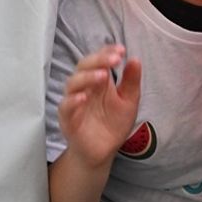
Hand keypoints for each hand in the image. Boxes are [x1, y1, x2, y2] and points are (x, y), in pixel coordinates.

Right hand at [57, 44, 141, 167]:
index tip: (121, 50)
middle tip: (114, 59)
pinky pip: (66, 107)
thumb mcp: (129, 101)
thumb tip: (135, 59)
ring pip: (72, 83)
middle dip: (98, 60)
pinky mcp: (68, 120)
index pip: (99, 60)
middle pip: (84, 66)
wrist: (104, 152)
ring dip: (86, 77)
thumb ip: (131, 81)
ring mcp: (75, 103)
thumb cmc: (113, 124)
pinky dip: (73, 101)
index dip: (107, 52)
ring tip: (103, 75)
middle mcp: (85, 88)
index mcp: (99, 81)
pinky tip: (83, 97)